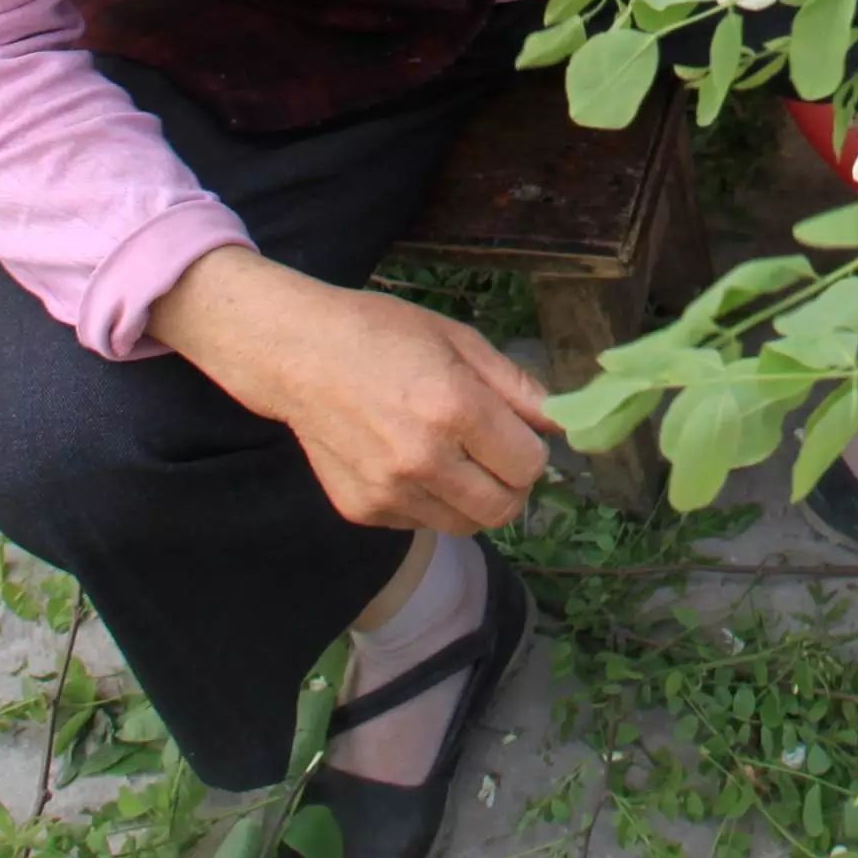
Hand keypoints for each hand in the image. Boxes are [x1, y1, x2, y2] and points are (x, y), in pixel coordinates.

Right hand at [150, 246, 557, 534]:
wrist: (297, 354)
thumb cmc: (382, 333)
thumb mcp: (458, 340)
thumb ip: (516, 386)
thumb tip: (560, 422)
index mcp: (454, 408)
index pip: (529, 464)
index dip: (532, 449)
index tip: (518, 432)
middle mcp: (423, 459)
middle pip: (504, 508)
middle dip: (512, 483)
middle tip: (495, 454)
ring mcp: (390, 491)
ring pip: (466, 524)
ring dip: (474, 498)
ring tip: (452, 456)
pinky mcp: (364, 510)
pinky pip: (422, 522)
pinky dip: (431, 501)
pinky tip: (409, 460)